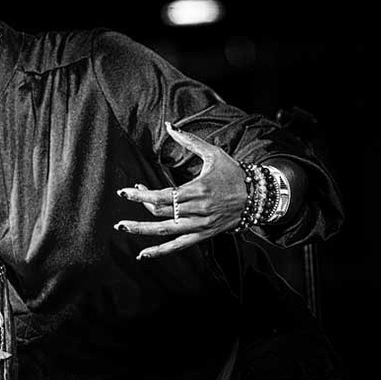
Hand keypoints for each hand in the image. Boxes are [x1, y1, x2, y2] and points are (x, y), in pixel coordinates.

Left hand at [115, 121, 246, 257]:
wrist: (258, 197)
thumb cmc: (234, 173)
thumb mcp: (213, 153)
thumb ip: (189, 140)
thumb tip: (169, 125)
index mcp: (197, 190)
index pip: (162, 196)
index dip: (140, 195)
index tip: (124, 191)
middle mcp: (197, 210)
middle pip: (160, 211)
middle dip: (141, 203)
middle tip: (129, 195)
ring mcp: (200, 225)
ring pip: (164, 230)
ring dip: (141, 229)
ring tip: (121, 226)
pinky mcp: (203, 235)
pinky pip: (178, 246)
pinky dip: (160, 251)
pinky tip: (142, 254)